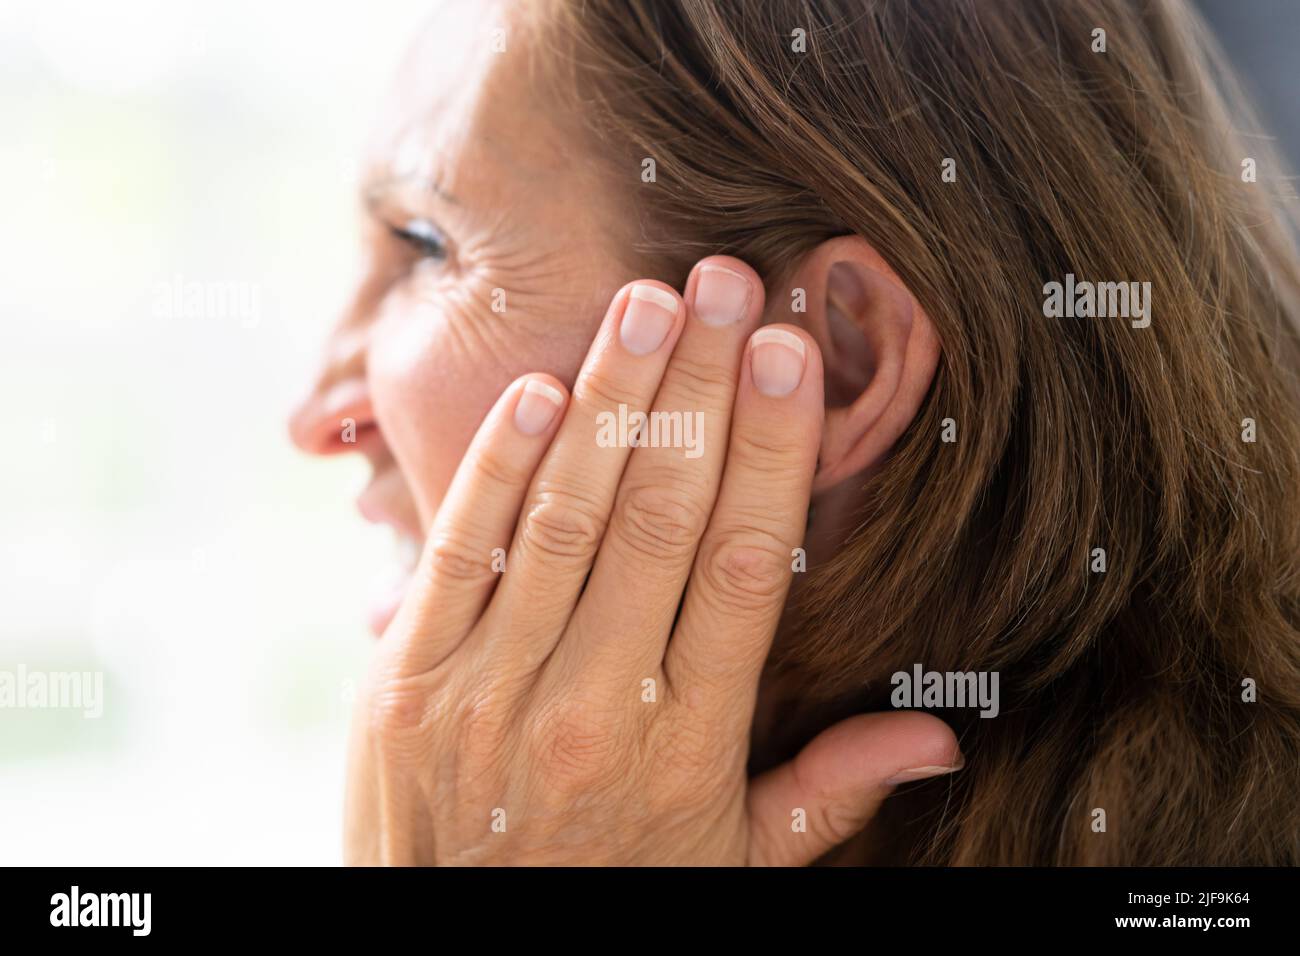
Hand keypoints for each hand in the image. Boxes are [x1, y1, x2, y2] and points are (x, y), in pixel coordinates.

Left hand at [344, 255, 960, 864]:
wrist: (452, 954)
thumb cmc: (613, 894)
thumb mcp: (732, 862)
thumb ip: (828, 793)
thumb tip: (942, 737)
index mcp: (687, 741)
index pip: (747, 566)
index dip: (773, 451)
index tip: (790, 356)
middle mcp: (594, 703)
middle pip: (661, 517)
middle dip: (701, 390)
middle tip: (730, 283)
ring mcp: (490, 687)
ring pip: (565, 517)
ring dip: (611, 401)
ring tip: (648, 304)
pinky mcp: (405, 680)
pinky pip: (459, 555)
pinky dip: (497, 466)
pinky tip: (538, 388)